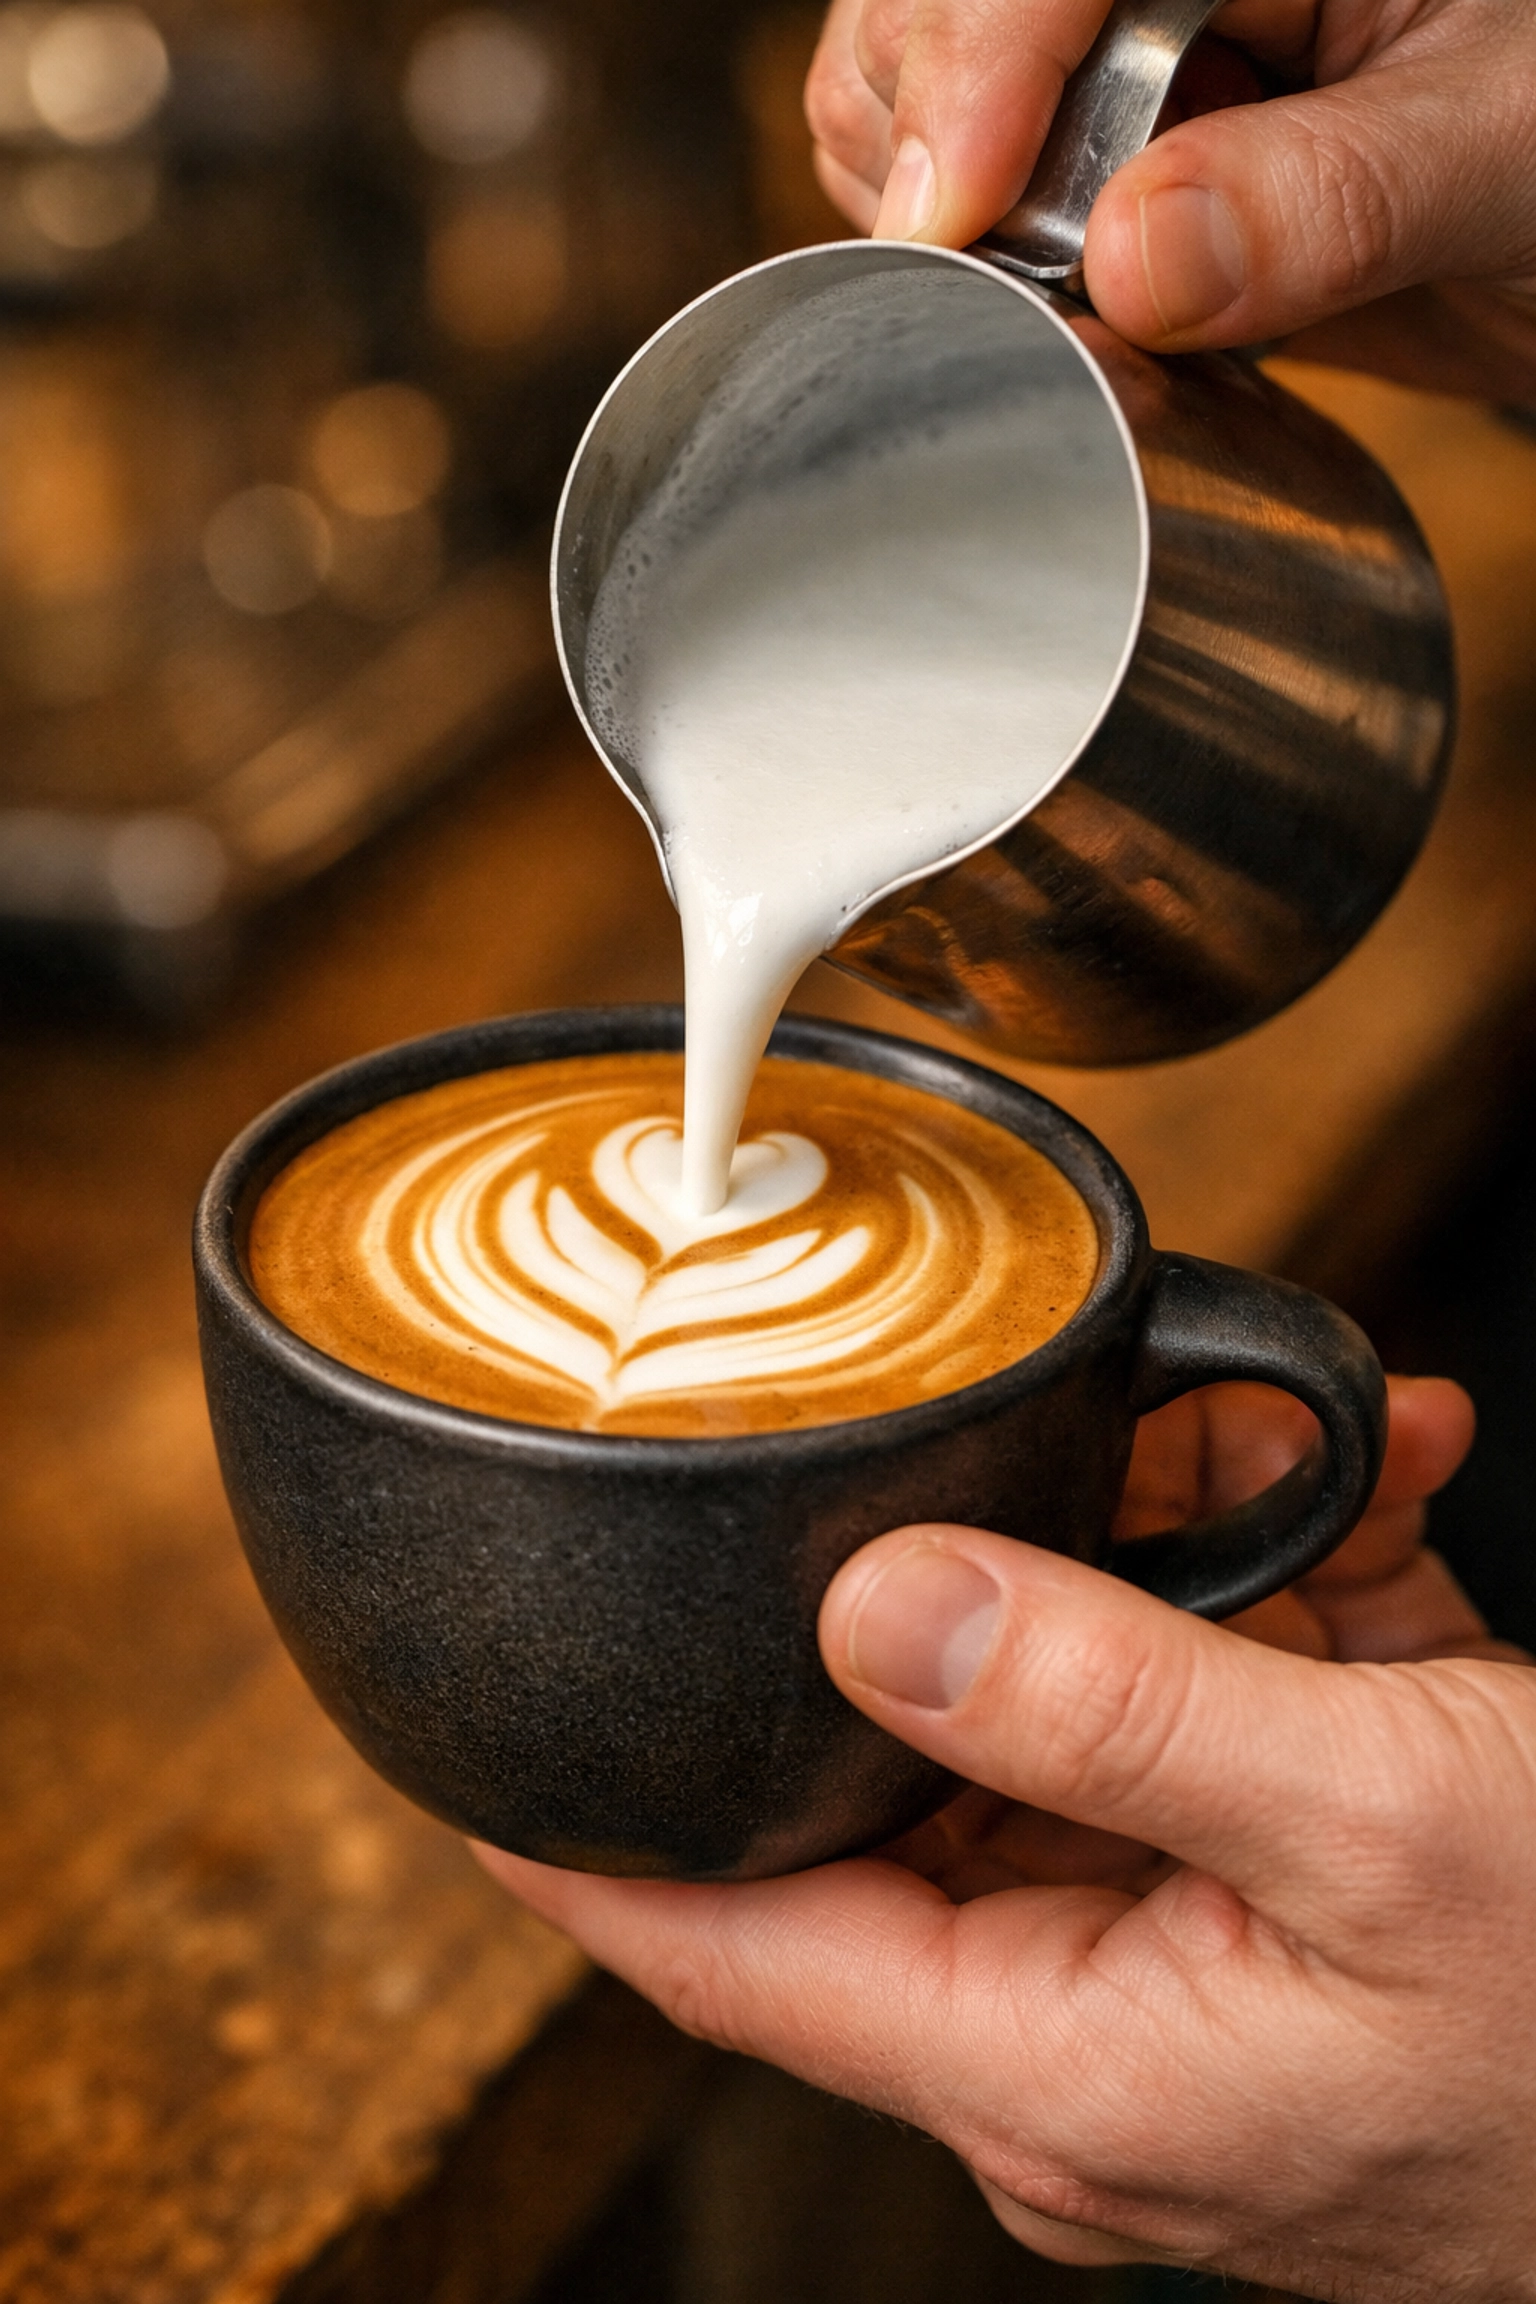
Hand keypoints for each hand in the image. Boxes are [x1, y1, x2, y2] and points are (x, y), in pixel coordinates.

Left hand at [480, 1375, 1535, 2294]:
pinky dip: (1278, 1602)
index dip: (578, 1840)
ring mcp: (1177, 1972)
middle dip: (982, 1573)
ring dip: (1173, 1561)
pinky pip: (1207, 1727)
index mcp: (1054, 2061)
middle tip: (1073, 1429)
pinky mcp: (1271, 1912)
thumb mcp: (1373, 1819)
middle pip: (922, 1767)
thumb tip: (875, 1607)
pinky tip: (1376, 1508)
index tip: (469, 1732)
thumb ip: (1108, 1703)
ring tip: (1287, 1452)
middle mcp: (1083, 2031)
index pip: (723, 1948)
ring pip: (1077, 1711)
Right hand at [805, 0, 1535, 397]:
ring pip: (909, 111)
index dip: (972, 64)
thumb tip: (1133, 263)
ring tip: (1081, 304)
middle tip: (1043, 282)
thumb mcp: (1500, 147)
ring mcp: (1112, 67)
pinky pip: (966, 212)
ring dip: (952, 231)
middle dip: (944, 149)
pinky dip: (976, 283)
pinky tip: (1083, 319)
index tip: (946, 216)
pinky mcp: (1093, 166)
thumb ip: (1334, 197)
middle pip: (932, 20)